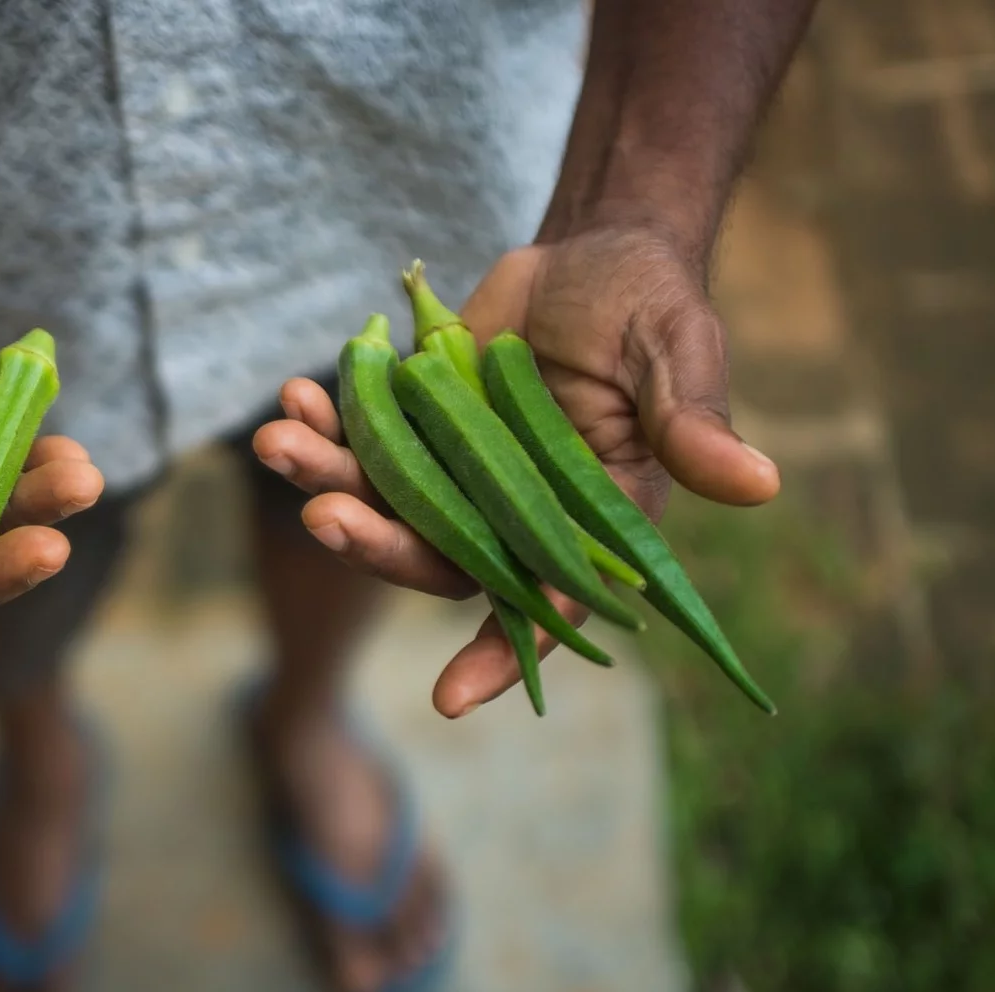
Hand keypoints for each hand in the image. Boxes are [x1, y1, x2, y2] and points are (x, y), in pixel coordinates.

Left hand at [254, 227, 778, 715]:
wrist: (590, 247)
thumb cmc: (650, 304)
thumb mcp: (678, 352)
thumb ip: (692, 422)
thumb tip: (760, 484)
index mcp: (582, 517)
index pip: (546, 602)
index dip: (502, 652)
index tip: (449, 698)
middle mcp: (510, 507)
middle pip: (438, 554)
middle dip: (377, 543)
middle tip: (323, 514)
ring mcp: (455, 465)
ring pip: (384, 500)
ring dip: (327, 478)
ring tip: (276, 440)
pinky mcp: (415, 419)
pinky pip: (361, 435)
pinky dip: (325, 421)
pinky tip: (296, 396)